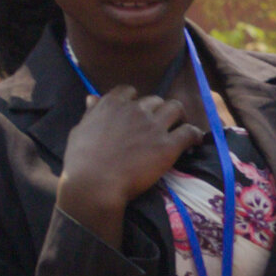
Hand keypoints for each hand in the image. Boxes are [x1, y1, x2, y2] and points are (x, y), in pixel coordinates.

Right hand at [54, 73, 200, 234]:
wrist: (95, 184)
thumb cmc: (82, 161)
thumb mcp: (80, 130)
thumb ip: (91, 113)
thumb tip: (92, 98)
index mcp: (113, 104)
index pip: (130, 91)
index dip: (136, 101)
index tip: (138, 112)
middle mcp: (135, 110)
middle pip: (156, 100)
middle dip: (158, 111)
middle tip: (159, 126)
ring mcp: (153, 126)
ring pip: (176, 109)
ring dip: (178, 117)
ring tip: (179, 128)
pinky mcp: (168, 145)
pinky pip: (189, 132)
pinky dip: (194, 135)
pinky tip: (194, 142)